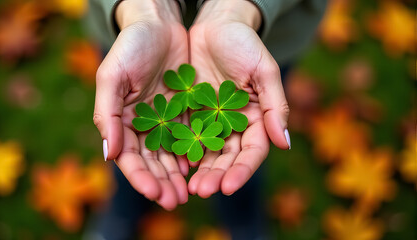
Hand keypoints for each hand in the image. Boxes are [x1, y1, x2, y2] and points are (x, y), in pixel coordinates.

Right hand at [93, 0, 188, 209]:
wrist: (158, 24)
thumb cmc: (130, 47)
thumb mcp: (113, 76)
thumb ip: (107, 114)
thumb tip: (108, 154)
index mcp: (121, 121)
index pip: (129, 157)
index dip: (140, 177)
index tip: (153, 192)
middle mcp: (143, 126)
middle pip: (152, 162)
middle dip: (162, 182)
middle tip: (175, 201)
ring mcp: (165, 121)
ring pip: (171, 155)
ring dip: (178, 175)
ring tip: (190, 192)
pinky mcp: (184, 112)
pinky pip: (190, 137)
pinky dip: (194, 154)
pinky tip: (201, 167)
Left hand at [187, 0, 290, 197]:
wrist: (216, 25)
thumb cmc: (245, 43)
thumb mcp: (263, 70)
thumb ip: (274, 105)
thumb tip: (285, 142)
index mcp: (256, 118)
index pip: (252, 152)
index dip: (242, 171)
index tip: (228, 187)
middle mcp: (234, 125)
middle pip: (227, 158)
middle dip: (216, 176)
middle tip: (201, 191)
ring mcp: (212, 121)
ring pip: (206, 153)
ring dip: (198, 171)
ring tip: (187, 188)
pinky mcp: (191, 114)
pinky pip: (186, 137)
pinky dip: (181, 152)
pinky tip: (173, 165)